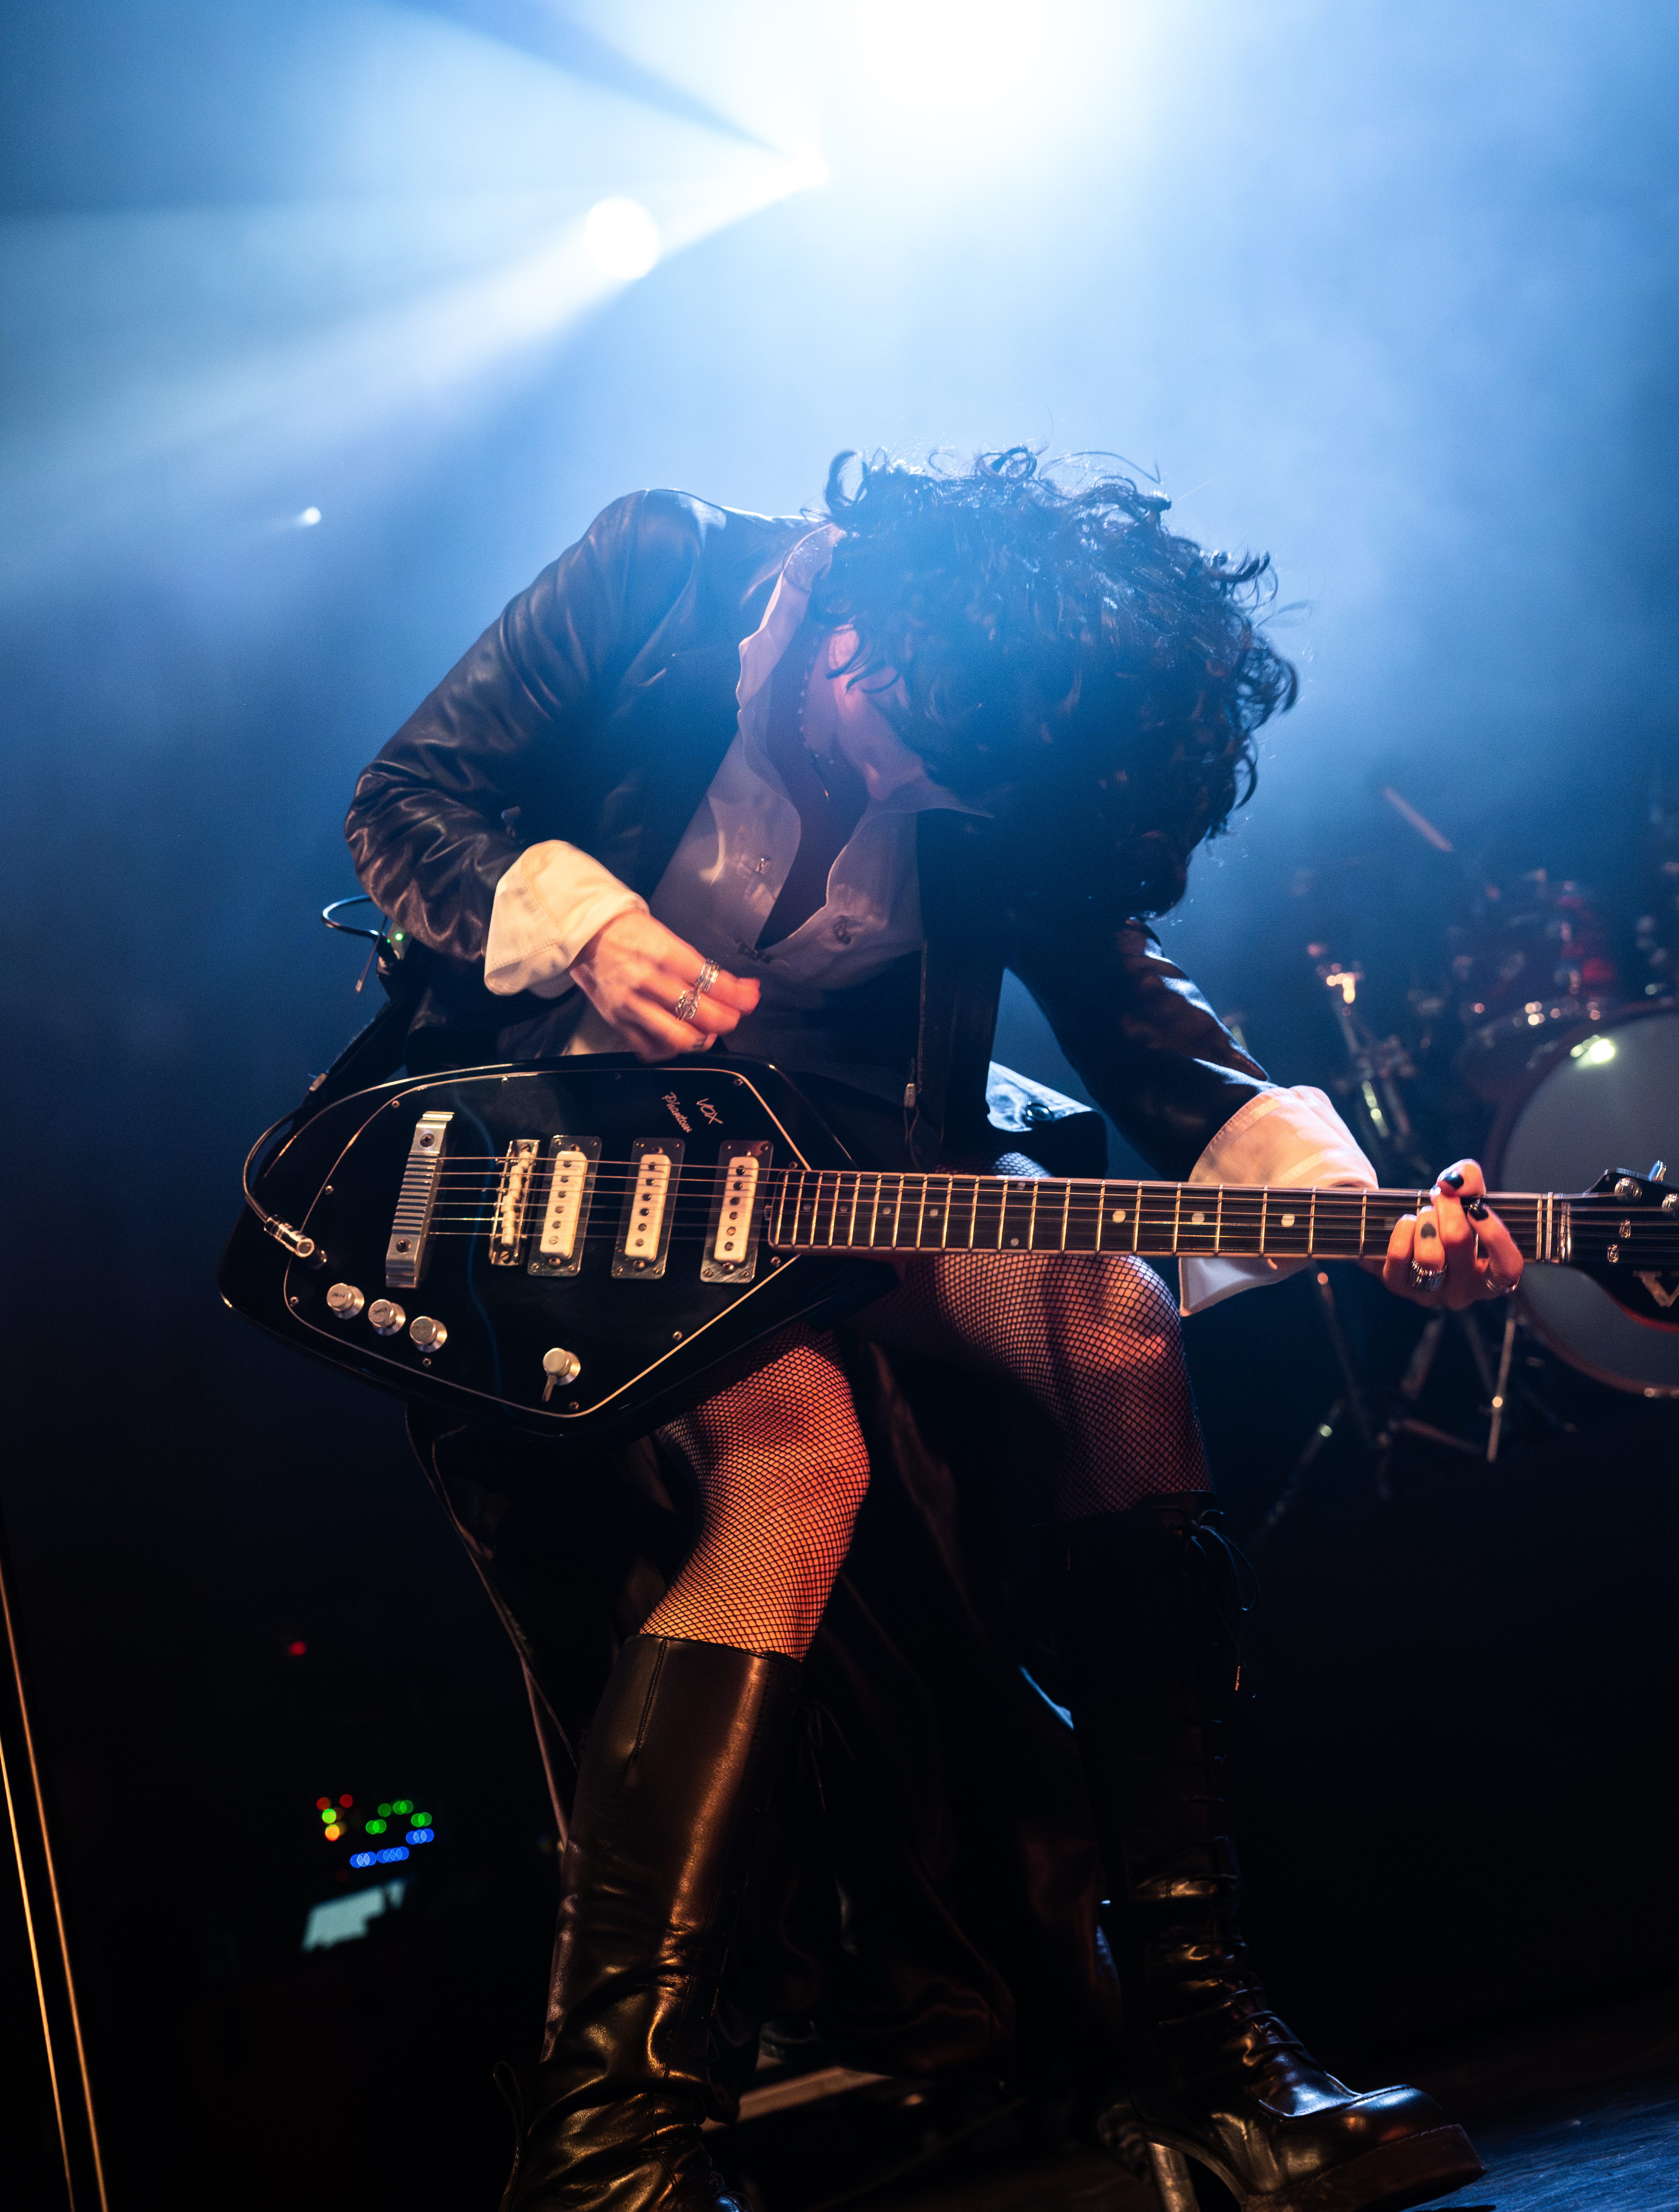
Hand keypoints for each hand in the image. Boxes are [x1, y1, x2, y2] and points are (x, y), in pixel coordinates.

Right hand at [570, 911, 759, 1062]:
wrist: (588, 935)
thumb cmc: (632, 934)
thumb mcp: (670, 939)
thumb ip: (700, 967)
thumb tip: (738, 987)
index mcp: (664, 955)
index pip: (710, 982)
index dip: (736, 996)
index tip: (750, 999)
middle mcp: (649, 981)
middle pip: (699, 1013)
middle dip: (725, 1019)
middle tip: (733, 1017)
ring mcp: (632, 1005)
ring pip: (677, 1036)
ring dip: (702, 1038)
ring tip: (710, 1032)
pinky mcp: (619, 1021)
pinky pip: (650, 1047)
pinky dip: (670, 1049)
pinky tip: (680, 1040)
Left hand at [1367, 1158, 1523, 1309]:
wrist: (1405, 1230)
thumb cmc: (1449, 1217)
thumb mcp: (1467, 1194)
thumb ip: (1470, 1178)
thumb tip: (1454, 1183)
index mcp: (1491, 1275)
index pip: (1508, 1268)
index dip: (1495, 1235)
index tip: (1477, 1207)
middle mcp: (1464, 1291)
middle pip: (1458, 1244)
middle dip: (1448, 1209)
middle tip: (1443, 1197)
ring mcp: (1430, 1294)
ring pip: (1428, 1255)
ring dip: (1425, 1221)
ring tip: (1425, 1216)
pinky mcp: (1399, 1287)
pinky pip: (1400, 1255)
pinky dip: (1403, 1229)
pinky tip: (1408, 1224)